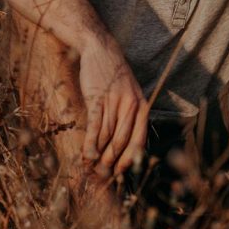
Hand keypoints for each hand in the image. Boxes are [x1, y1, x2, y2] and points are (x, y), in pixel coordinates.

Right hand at [78, 36, 150, 176]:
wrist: (101, 51)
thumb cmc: (114, 78)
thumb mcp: (130, 96)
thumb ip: (130, 118)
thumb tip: (121, 147)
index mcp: (143, 108)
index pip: (138, 142)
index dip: (128, 161)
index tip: (119, 175)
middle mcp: (132, 106)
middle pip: (122, 143)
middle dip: (110, 164)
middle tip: (101, 177)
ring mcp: (116, 102)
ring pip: (108, 138)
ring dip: (98, 157)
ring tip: (91, 170)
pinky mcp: (98, 99)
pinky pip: (96, 127)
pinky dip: (90, 144)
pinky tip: (86, 157)